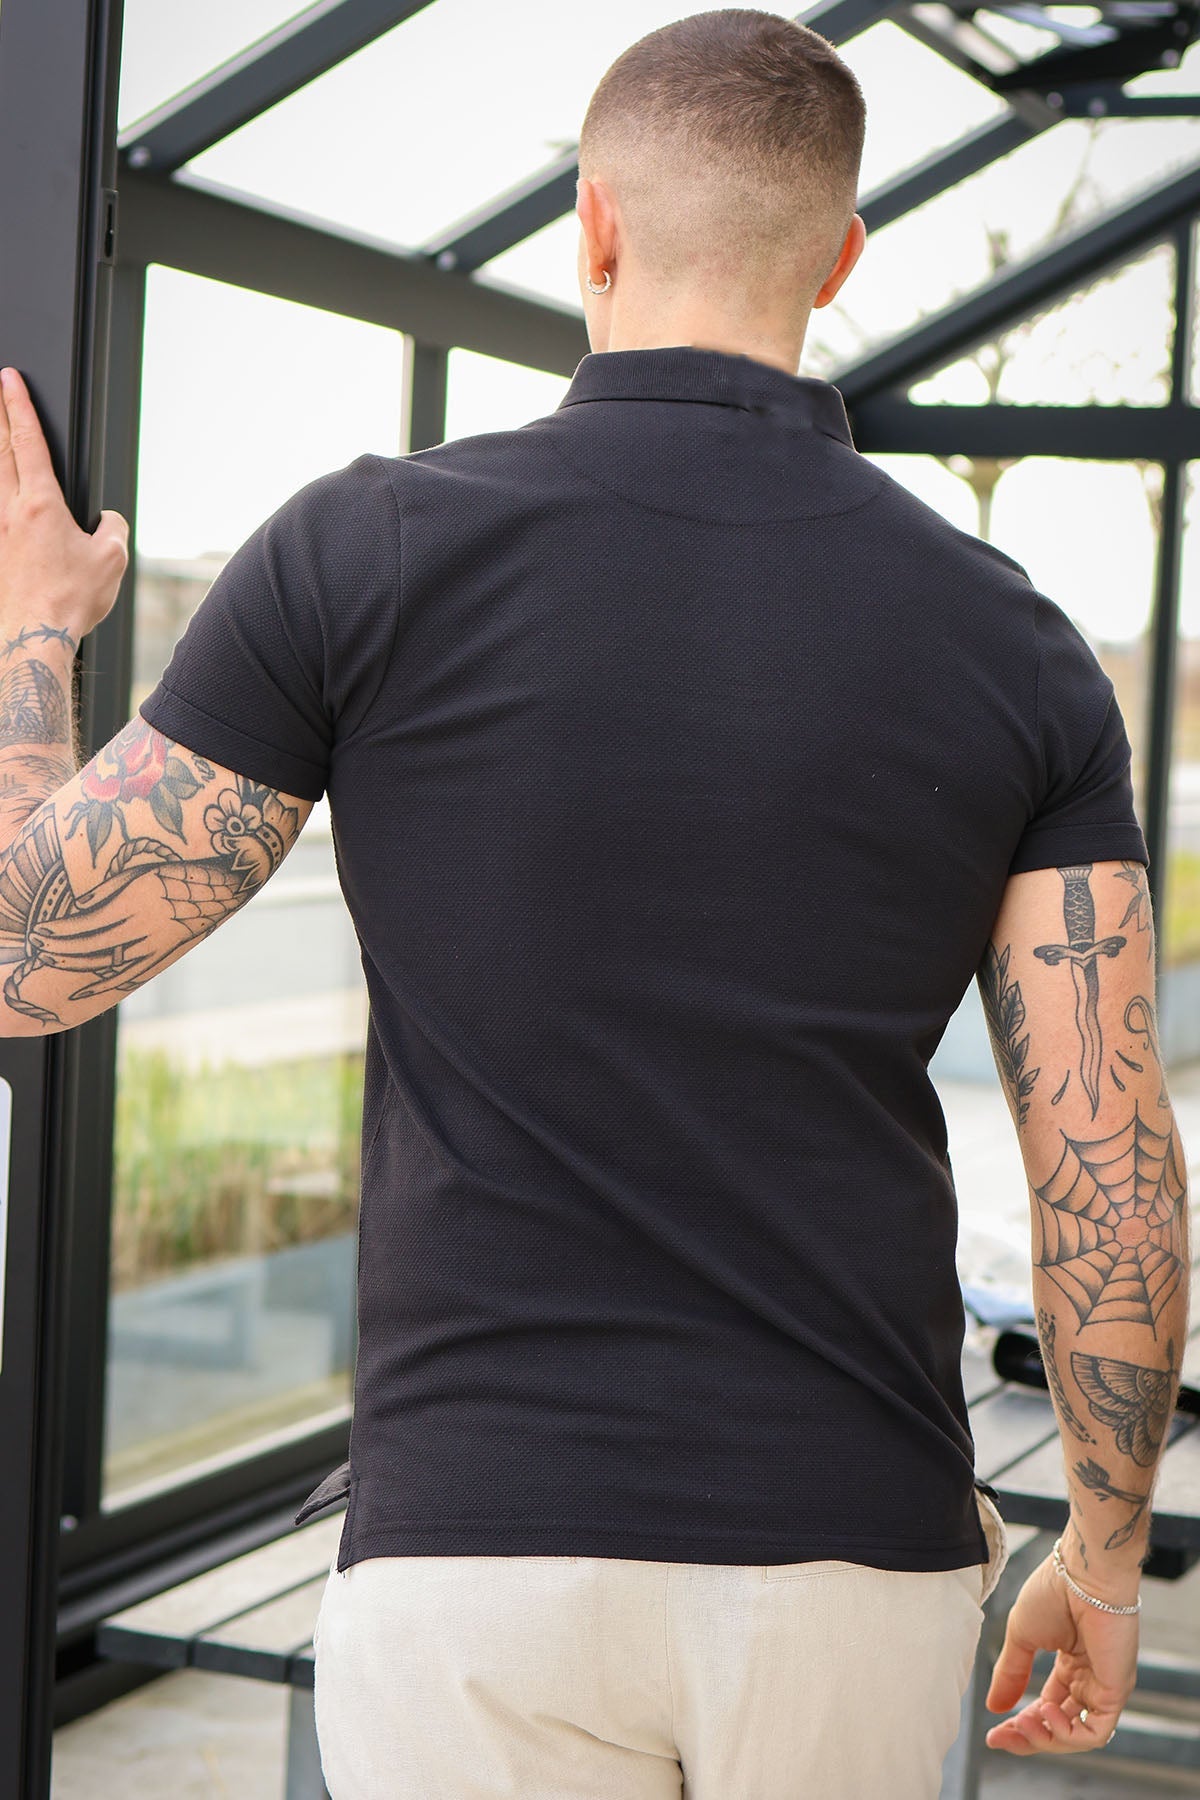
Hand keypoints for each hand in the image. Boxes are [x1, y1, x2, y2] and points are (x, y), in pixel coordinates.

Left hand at [0, 366, 128, 646]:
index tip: (9, 379)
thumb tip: (107, 521)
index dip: (18, 405)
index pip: (27, 441)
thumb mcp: (111, 559)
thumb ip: (113, 527)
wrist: (32, 635)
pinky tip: (4, 498)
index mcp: (39, 504)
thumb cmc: (68, 600)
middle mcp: (9, 511)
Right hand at [985, 1551, 1138, 1754]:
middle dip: (1028, 1738)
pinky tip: (1045, 1712)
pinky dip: (1067, 1734)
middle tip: (1000, 1738)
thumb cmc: (1053, 1592)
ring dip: (1044, 1737)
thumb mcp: (1022, 1636)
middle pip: (1060, 1727)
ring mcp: (1104, 1687)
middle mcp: (1090, 1681)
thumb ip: (1011, 1673)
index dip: (1020, 1724)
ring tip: (1022, 1722)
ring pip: (1076, 1736)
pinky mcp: (1116, 1691)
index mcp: (1071, 1665)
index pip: (1047, 1708)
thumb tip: (994, 1707)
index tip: (993, 1733)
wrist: (1081, 1573)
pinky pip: (1095, 1732)